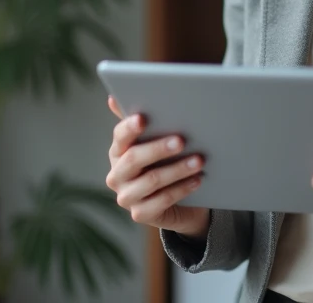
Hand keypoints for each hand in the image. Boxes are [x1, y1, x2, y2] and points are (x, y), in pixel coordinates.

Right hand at [105, 95, 211, 237]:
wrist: (177, 202)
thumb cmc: (163, 163)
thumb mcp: (155, 141)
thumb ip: (143, 122)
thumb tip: (113, 97)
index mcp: (117, 151)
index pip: (120, 136)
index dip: (130, 127)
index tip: (144, 118)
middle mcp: (116, 175)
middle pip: (134, 158)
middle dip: (159, 148)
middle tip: (182, 139)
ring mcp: (126, 196)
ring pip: (152, 180)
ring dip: (178, 169)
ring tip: (199, 160)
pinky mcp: (140, 214)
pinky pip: (162, 200)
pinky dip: (182, 188)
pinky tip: (198, 179)